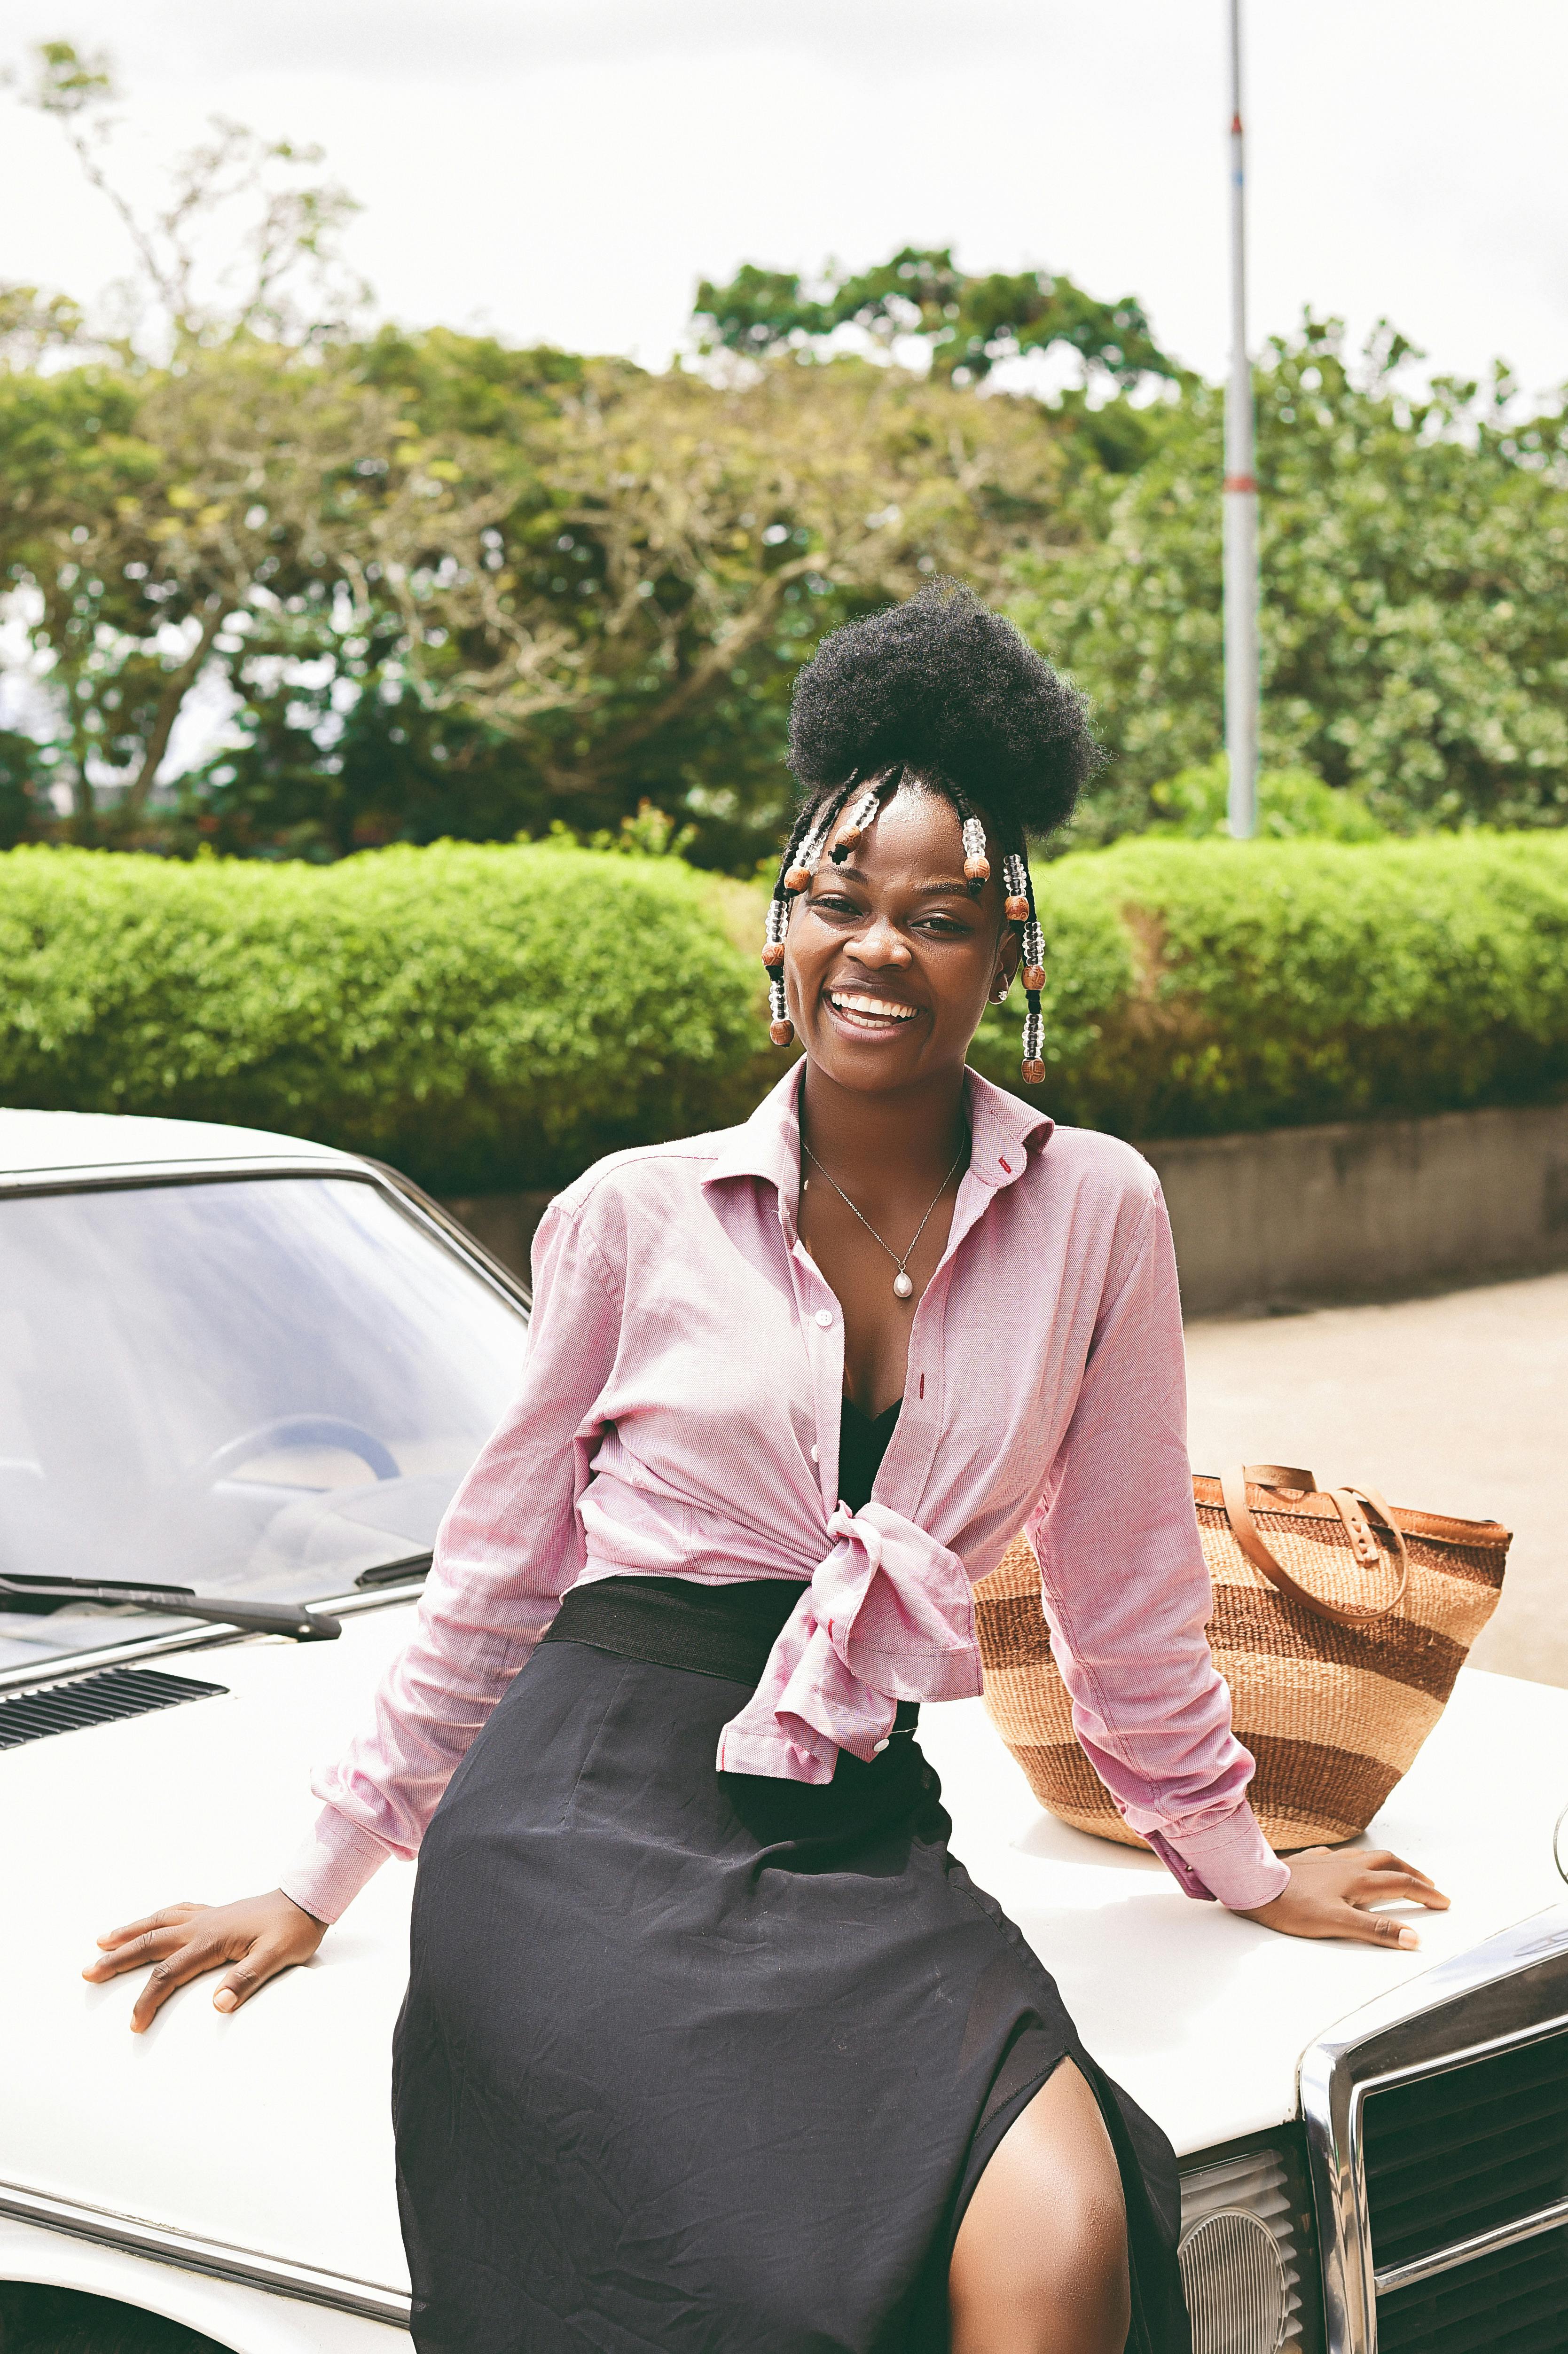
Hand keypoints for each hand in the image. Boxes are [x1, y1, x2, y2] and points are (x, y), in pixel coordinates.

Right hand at [83, 1892, 326, 2031]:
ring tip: (102, 1941)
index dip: (148, 2000)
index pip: (168, 1974)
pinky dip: (155, 1917)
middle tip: (88, 1971)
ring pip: (158, 1922)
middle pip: (150, 1943)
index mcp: (211, 1940)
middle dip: (117, 1959)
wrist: (308, 1899)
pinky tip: (150, 1921)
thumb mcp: (277, 1957)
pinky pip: (175, 1912)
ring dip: (129, 1932)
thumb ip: (247, 1979)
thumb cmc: (293, 1930)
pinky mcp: (215, 1913)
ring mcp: (207, 1916)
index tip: (134, 2024)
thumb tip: (219, 2004)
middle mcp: (202, 1925)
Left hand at [1239, 1846, 1449, 1948]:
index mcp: (1358, 1880)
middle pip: (1390, 1863)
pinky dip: (1358, 1861)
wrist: (1255, 1886)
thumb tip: (1412, 1938)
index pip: (1402, 1884)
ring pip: (1367, 1856)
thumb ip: (1377, 1931)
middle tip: (1428, 1885)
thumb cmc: (1293, 1908)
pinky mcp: (1311, 1861)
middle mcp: (1347, 1865)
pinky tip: (1351, 1866)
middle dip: (1413, 1874)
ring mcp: (1329, 1860)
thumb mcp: (1338, 1924)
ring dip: (1388, 1864)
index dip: (1426, 1894)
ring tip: (1396, 1873)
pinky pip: (1342, 1856)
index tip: (1444, 1902)